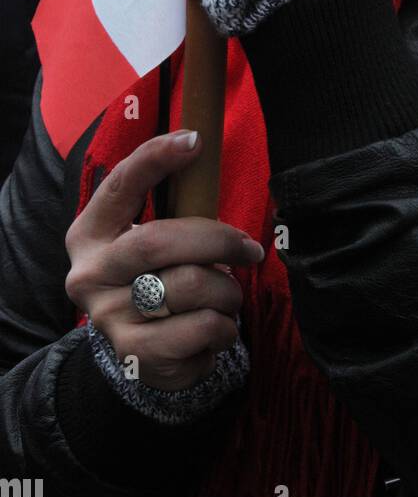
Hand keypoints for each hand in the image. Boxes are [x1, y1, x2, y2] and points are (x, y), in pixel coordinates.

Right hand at [65, 132, 264, 390]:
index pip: (119, 186)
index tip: (195, 139)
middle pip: (158, 242)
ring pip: (192, 287)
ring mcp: (110, 320)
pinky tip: (215, 328)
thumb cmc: (155, 276)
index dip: (155, 159)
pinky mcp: (137, 358)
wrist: (140, 348)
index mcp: (89, 234)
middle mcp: (89, 276)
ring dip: (227, 290)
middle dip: (218, 240)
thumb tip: (203, 146)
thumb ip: (172, 206)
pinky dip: (225, 327)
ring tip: (226, 295)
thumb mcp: (149, 238)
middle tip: (249, 249)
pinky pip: (204, 329)